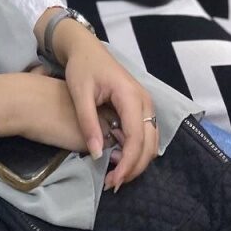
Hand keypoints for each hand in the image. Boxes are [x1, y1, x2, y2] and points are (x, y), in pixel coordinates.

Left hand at [53, 20, 157, 190]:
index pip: (137, 138)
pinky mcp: (141, 107)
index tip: (111, 181)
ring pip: (151, 142)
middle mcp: (145, 101)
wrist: (85, 48)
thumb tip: (97, 155)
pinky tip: (117, 157)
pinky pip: (145, 135)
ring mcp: (146, 104)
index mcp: (131, 96)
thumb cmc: (81, 67)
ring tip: (113, 174)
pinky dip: (135, 150)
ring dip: (136, 161)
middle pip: (149, 145)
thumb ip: (88, 123)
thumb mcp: (79, 93)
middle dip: (134, 168)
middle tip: (111, 183)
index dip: (127, 164)